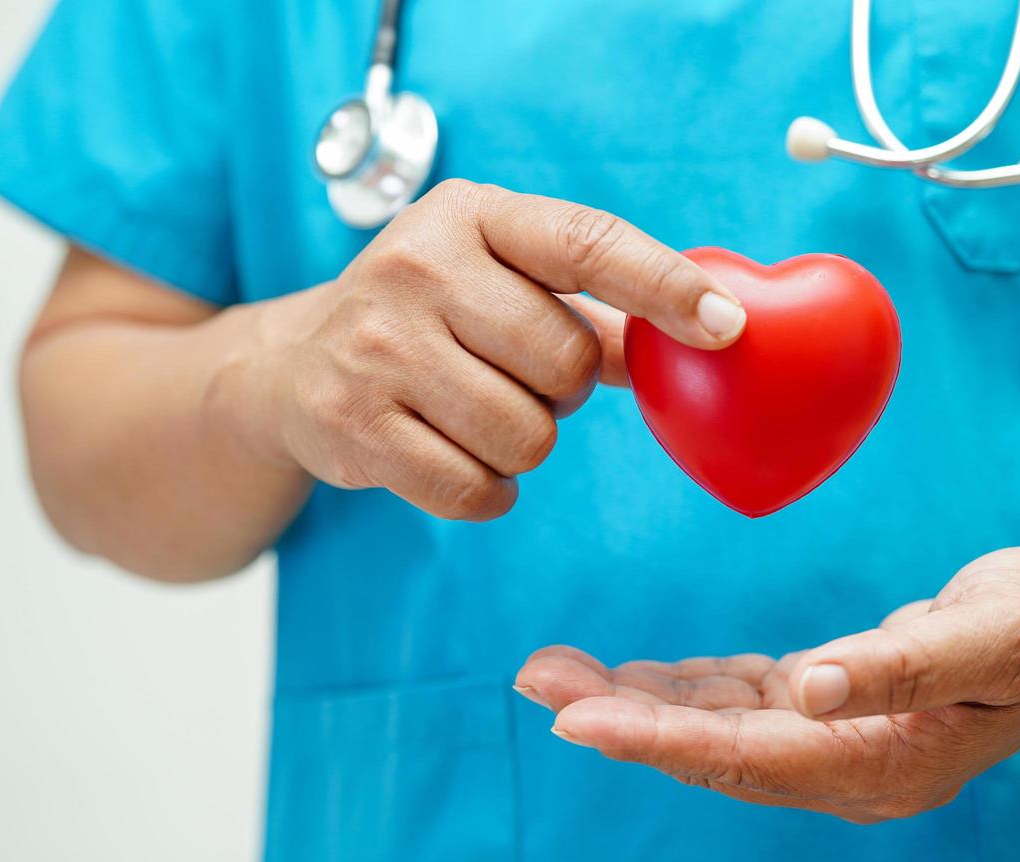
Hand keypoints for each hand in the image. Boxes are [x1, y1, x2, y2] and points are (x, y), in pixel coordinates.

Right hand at [227, 179, 745, 519]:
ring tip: (475, 412)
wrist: (291, 365)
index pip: (587, 244)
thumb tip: (708, 333)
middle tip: (516, 376)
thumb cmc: (431, 318)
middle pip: (568, 363)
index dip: (664, 286)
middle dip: (564, 390)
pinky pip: (476, 489)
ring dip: (524, 443)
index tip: (728, 326)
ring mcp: (378, 345)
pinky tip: (453, 456)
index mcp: (471, 214)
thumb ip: (596, 308)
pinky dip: (486, 491)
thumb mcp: (500, 281)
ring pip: (528, 435)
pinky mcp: (354, 423)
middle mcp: (417, 266)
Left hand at [515, 547, 1019, 822]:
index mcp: (884, 762)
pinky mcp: (831, 711)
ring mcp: (837, 745)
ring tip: (551, 672)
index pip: (748, 757)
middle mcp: (849, 768)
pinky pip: (739, 707)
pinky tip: (630, 673)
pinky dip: (682, 690)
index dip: (659, 738)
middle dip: (620, 720)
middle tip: (534, 679)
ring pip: (715, 731)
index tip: (575, 718)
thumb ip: (903, 663)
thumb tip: (810, 690)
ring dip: (635, 702)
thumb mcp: (993, 632)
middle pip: (713, 752)